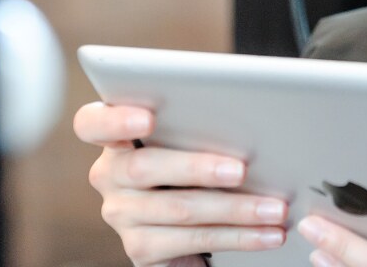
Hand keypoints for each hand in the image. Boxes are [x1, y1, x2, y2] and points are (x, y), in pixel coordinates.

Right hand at [74, 102, 288, 266]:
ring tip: (274, 209)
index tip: (146, 117)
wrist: (186, 218)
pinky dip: (239, 237)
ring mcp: (121, 214)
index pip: (92, 123)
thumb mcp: (187, 139)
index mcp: (114, 138)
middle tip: (241, 169)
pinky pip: (194, 240)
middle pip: (144, 168)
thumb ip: (195, 125)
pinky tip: (266, 233)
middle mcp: (109, 175)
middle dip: (199, 168)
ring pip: (179, 209)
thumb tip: (249, 121)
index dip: (114, 119)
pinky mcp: (140, 248)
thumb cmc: (193, 159)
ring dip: (236, 209)